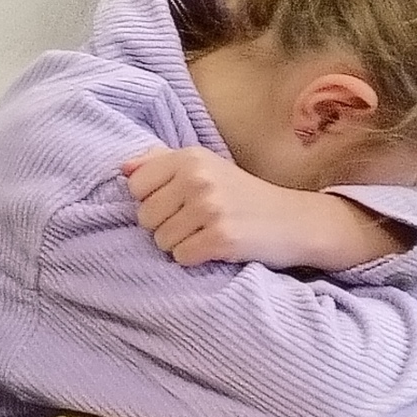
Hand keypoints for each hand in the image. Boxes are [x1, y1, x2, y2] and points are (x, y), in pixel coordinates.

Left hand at [123, 147, 410, 269]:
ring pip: (160, 241)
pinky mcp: (221, 238)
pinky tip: (216, 248)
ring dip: (180, 245)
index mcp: (190, 157)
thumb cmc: (243, 195)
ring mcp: (210, 208)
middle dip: (165, 226)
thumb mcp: (205, 166)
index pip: (135, 185)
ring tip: (207, 234)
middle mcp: (197, 177)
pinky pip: (181, 258)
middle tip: (197, 223)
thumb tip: (121, 168)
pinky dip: (195, 259)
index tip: (176, 204)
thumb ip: (160, 162)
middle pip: (145, 217)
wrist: (294, 221)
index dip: (151, 201)